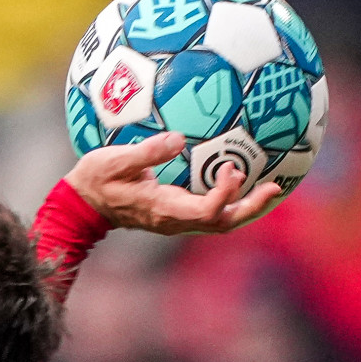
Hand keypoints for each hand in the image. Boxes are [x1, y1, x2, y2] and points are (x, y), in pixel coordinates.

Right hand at [64, 134, 290, 238]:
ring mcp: (178, 219)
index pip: (206, 210)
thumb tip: (178, 138)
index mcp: (164, 210)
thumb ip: (147, 152)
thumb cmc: (96, 180)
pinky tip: (243, 178)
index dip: (225, 193)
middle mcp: (176, 220)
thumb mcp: (114, 161)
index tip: (231, 166)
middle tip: (276, 187)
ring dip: (247, 207)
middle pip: (224, 223)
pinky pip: (212, 211)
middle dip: (251, 208)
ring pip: (222, 221)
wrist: (84, 204)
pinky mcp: (178, 212)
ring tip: (270, 187)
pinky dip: (232, 199)